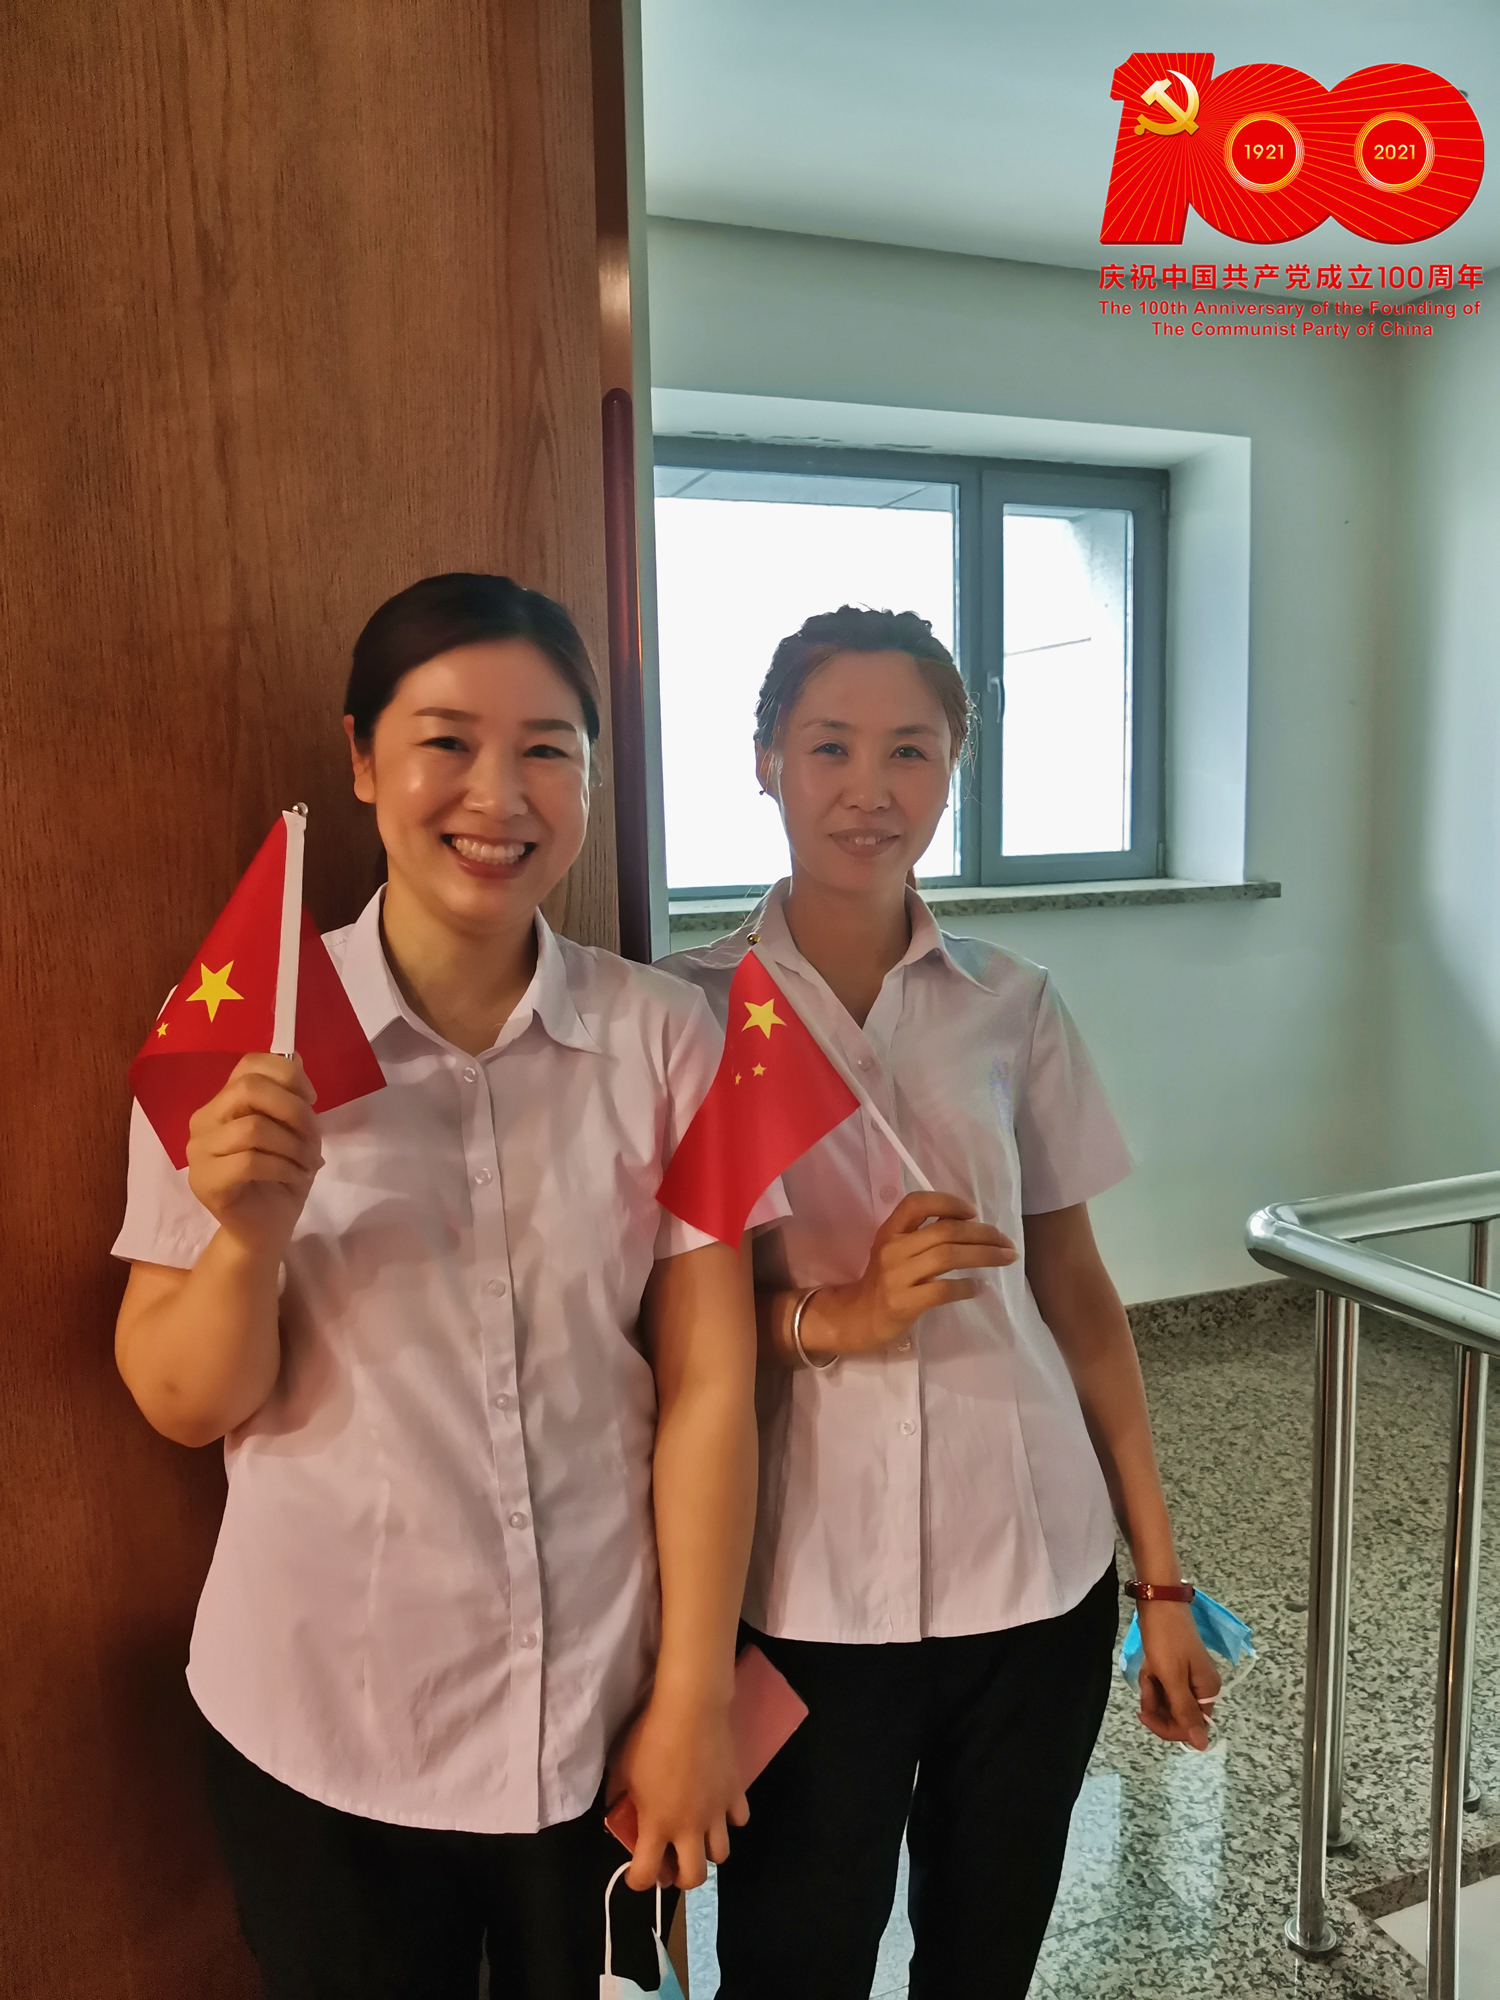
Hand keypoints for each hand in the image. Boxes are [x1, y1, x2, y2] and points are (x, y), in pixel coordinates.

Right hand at [186, 1054, 322, 1259]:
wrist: (266, 1230)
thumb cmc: (281, 1177)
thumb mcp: (294, 1131)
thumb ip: (290, 1095)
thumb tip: (295, 1056)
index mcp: (223, 1102)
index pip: (249, 1065)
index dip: (288, 1074)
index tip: (312, 1100)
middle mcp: (204, 1121)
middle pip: (248, 1089)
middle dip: (294, 1110)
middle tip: (313, 1138)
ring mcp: (198, 1152)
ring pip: (252, 1127)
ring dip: (293, 1144)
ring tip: (308, 1163)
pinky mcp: (205, 1181)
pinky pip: (250, 1161)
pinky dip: (283, 1167)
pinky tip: (296, 1178)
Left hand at [606, 1690, 747, 1891]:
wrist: (690, 1710)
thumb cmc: (651, 1737)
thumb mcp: (623, 1769)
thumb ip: (619, 1797)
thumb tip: (619, 1809)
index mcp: (657, 1825)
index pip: (646, 1874)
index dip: (637, 1881)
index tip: (635, 1873)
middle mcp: (689, 1827)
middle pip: (693, 1878)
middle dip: (681, 1877)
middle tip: (673, 1860)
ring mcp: (717, 1812)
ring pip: (721, 1855)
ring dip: (707, 1851)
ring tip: (698, 1834)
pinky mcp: (735, 1793)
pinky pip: (739, 1819)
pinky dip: (729, 1818)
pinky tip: (718, 1805)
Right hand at [800, 1192, 1016, 1359]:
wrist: (855, 1319)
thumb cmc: (883, 1283)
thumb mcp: (895, 1252)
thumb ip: (922, 1237)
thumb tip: (970, 1227)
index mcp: (890, 1231)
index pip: (916, 1203)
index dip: (948, 1202)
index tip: (974, 1212)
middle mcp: (892, 1248)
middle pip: (945, 1231)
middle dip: (983, 1234)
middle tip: (1006, 1242)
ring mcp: (896, 1276)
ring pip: (948, 1256)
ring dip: (984, 1256)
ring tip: (1006, 1258)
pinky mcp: (903, 1303)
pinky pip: (942, 1290)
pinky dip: (966, 1287)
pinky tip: (980, 1287)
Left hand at [1135, 1600, 1220, 1750]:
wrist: (1158, 1601)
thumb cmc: (1166, 1639)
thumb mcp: (1172, 1678)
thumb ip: (1185, 1712)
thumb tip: (1203, 1746)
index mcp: (1208, 1691)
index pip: (1192, 1728)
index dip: (1167, 1727)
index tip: (1145, 1714)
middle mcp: (1202, 1688)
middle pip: (1178, 1715)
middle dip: (1156, 1704)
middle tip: (1146, 1684)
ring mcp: (1189, 1677)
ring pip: (1167, 1701)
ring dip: (1152, 1690)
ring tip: (1148, 1670)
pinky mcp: (1176, 1667)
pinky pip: (1163, 1685)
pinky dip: (1152, 1679)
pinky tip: (1148, 1666)